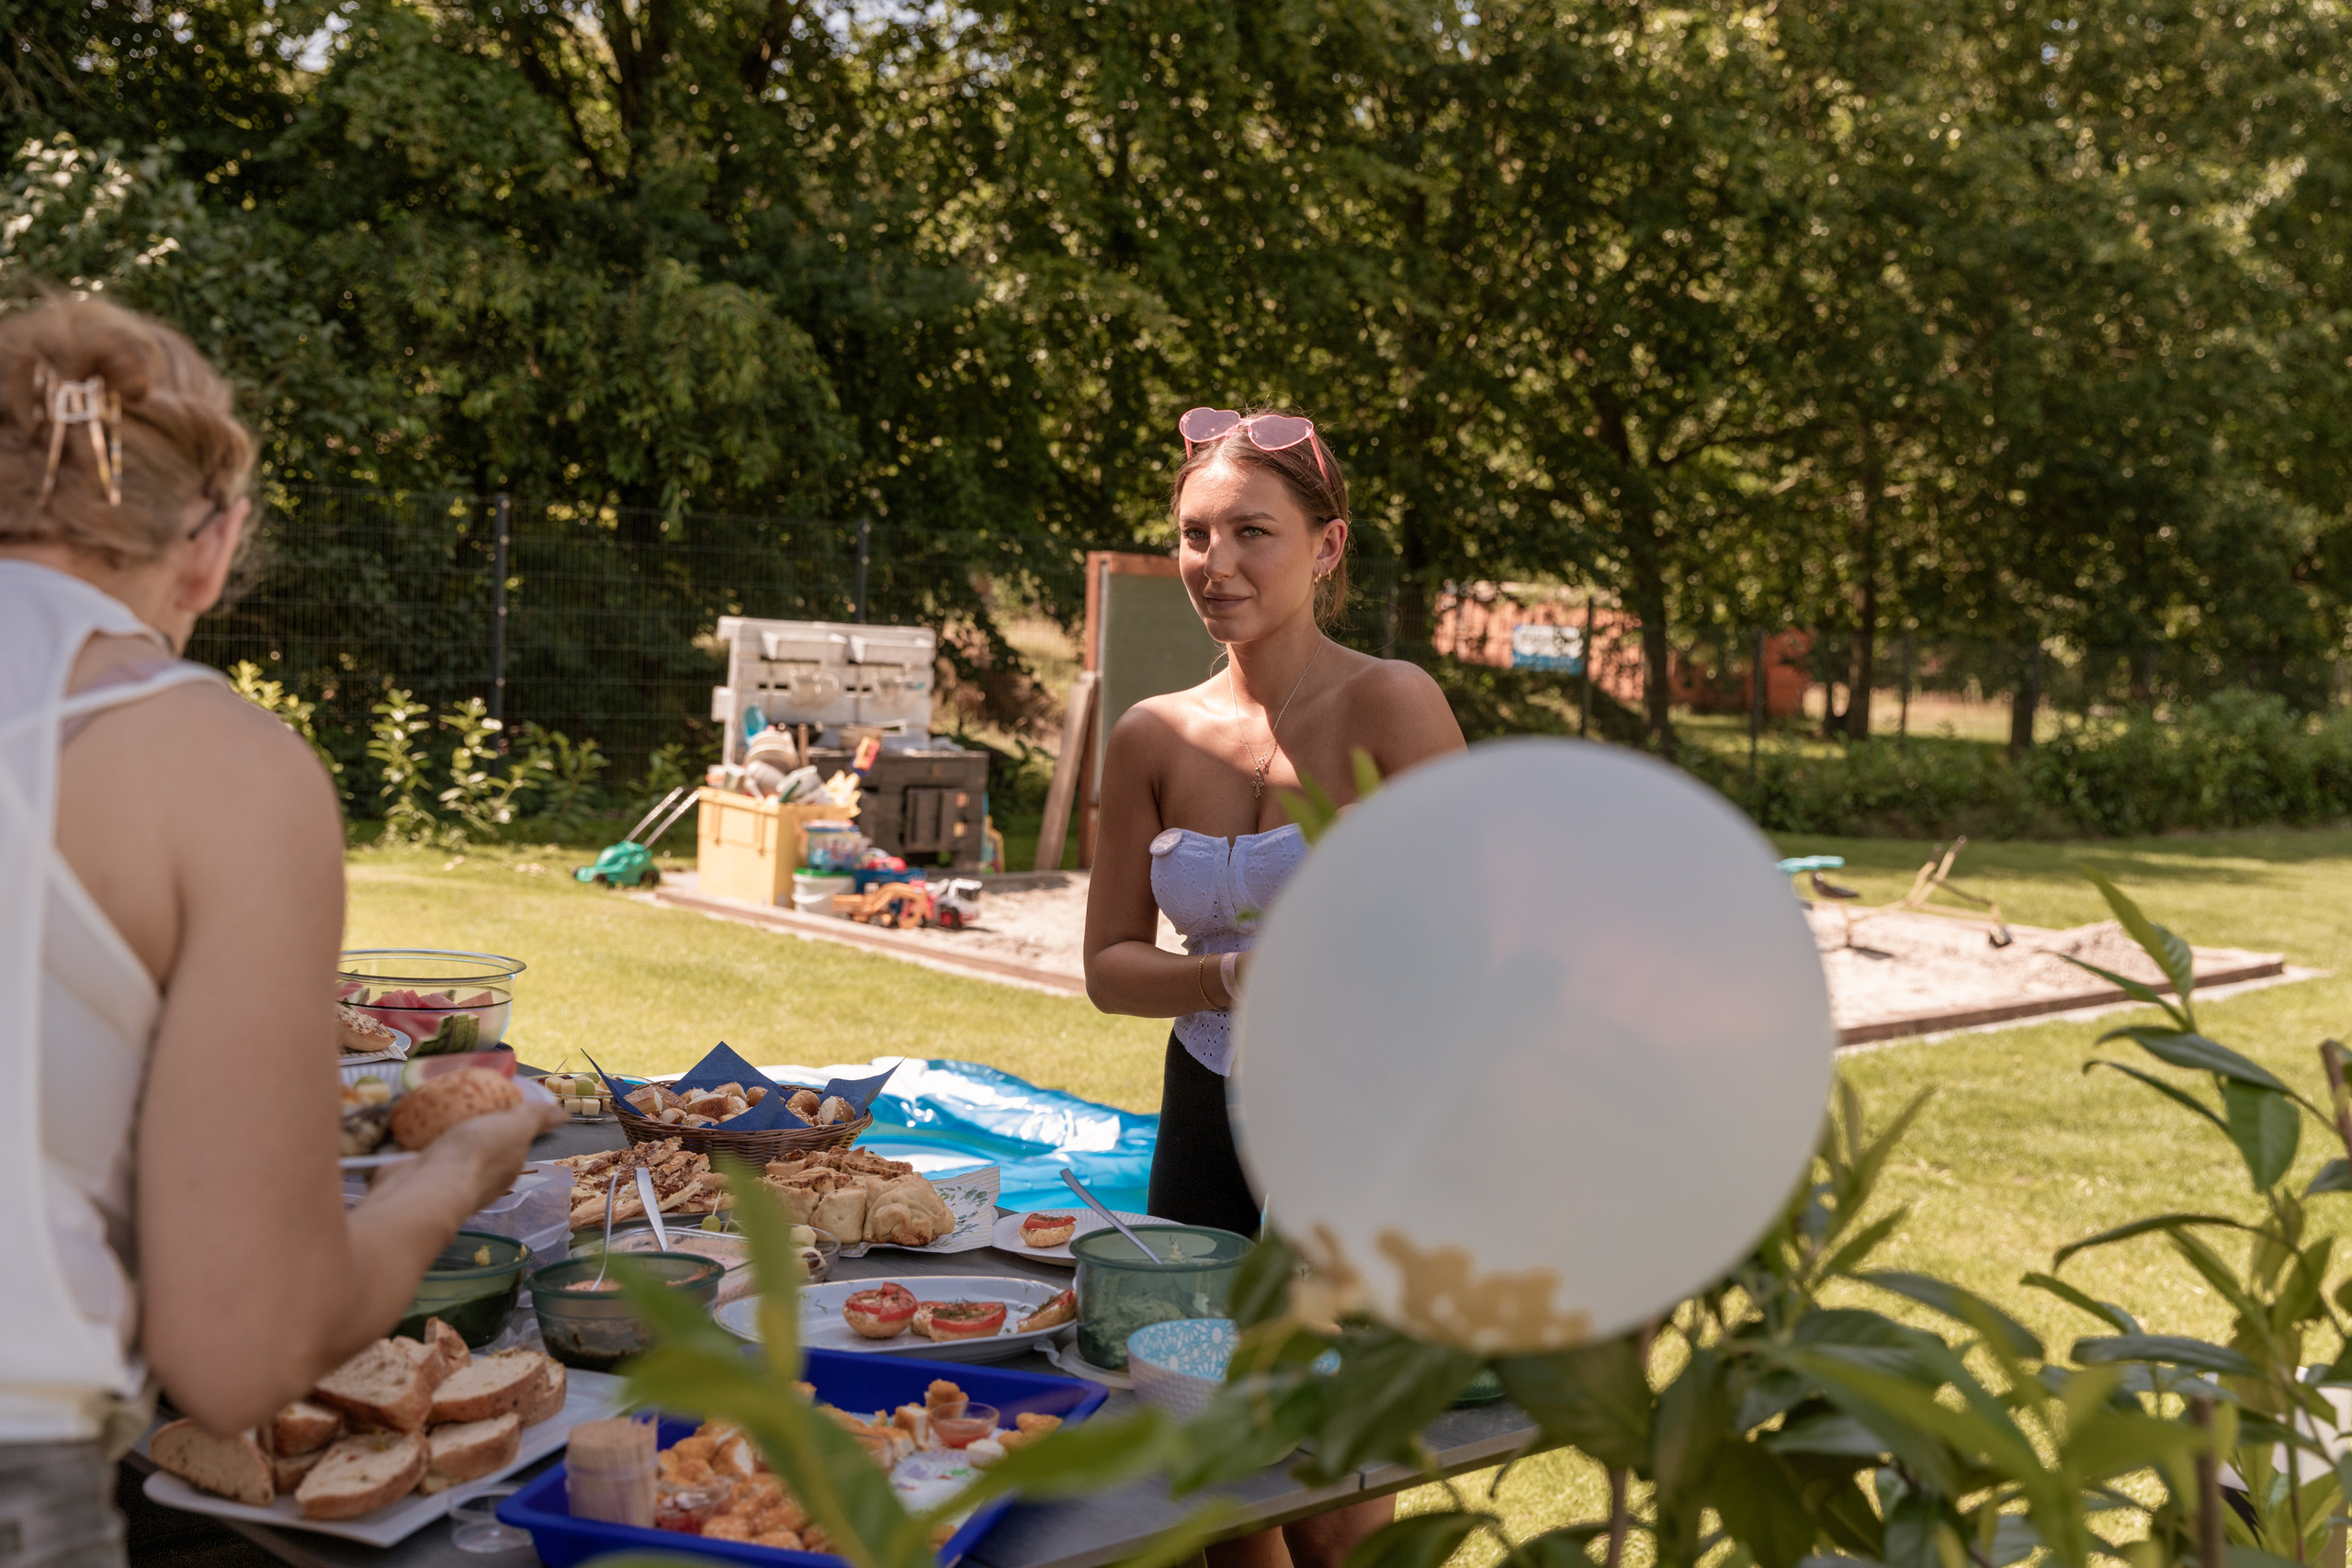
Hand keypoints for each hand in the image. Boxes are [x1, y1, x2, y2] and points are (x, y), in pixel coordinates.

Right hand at [371, 1101, 561, 1216]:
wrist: (424, 1186)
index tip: (491, 1102)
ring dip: (436, 1134)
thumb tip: (563, 1114)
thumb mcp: (515, 1128)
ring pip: (442, 1152)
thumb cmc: (477, 1154)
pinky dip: (409, 1141)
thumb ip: (534, 1120)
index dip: (504, 1124)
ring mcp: (441, 1180)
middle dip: (469, 1129)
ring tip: (428, 1107)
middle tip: (457, 1100)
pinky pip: (412, 1155)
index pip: (509, 1143)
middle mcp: (476, 1179)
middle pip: (475, 1148)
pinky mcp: (411, 1178)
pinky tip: (404, 1124)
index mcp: (504, 1168)